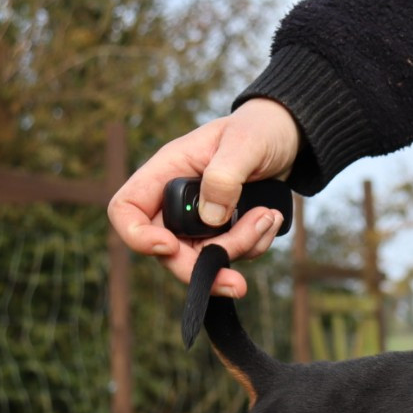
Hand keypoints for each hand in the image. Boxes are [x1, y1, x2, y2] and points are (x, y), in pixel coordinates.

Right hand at [107, 98, 301, 296]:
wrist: (286, 140)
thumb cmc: (258, 130)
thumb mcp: (244, 143)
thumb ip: (224, 176)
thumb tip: (211, 217)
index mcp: (166, 172)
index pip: (126, 210)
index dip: (137, 236)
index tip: (170, 247)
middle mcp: (177, 201)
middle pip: (168, 251)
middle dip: (203, 266)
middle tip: (237, 282)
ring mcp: (200, 222)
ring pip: (204, 259)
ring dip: (240, 248)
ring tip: (267, 216)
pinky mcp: (225, 233)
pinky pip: (233, 255)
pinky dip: (255, 245)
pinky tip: (271, 218)